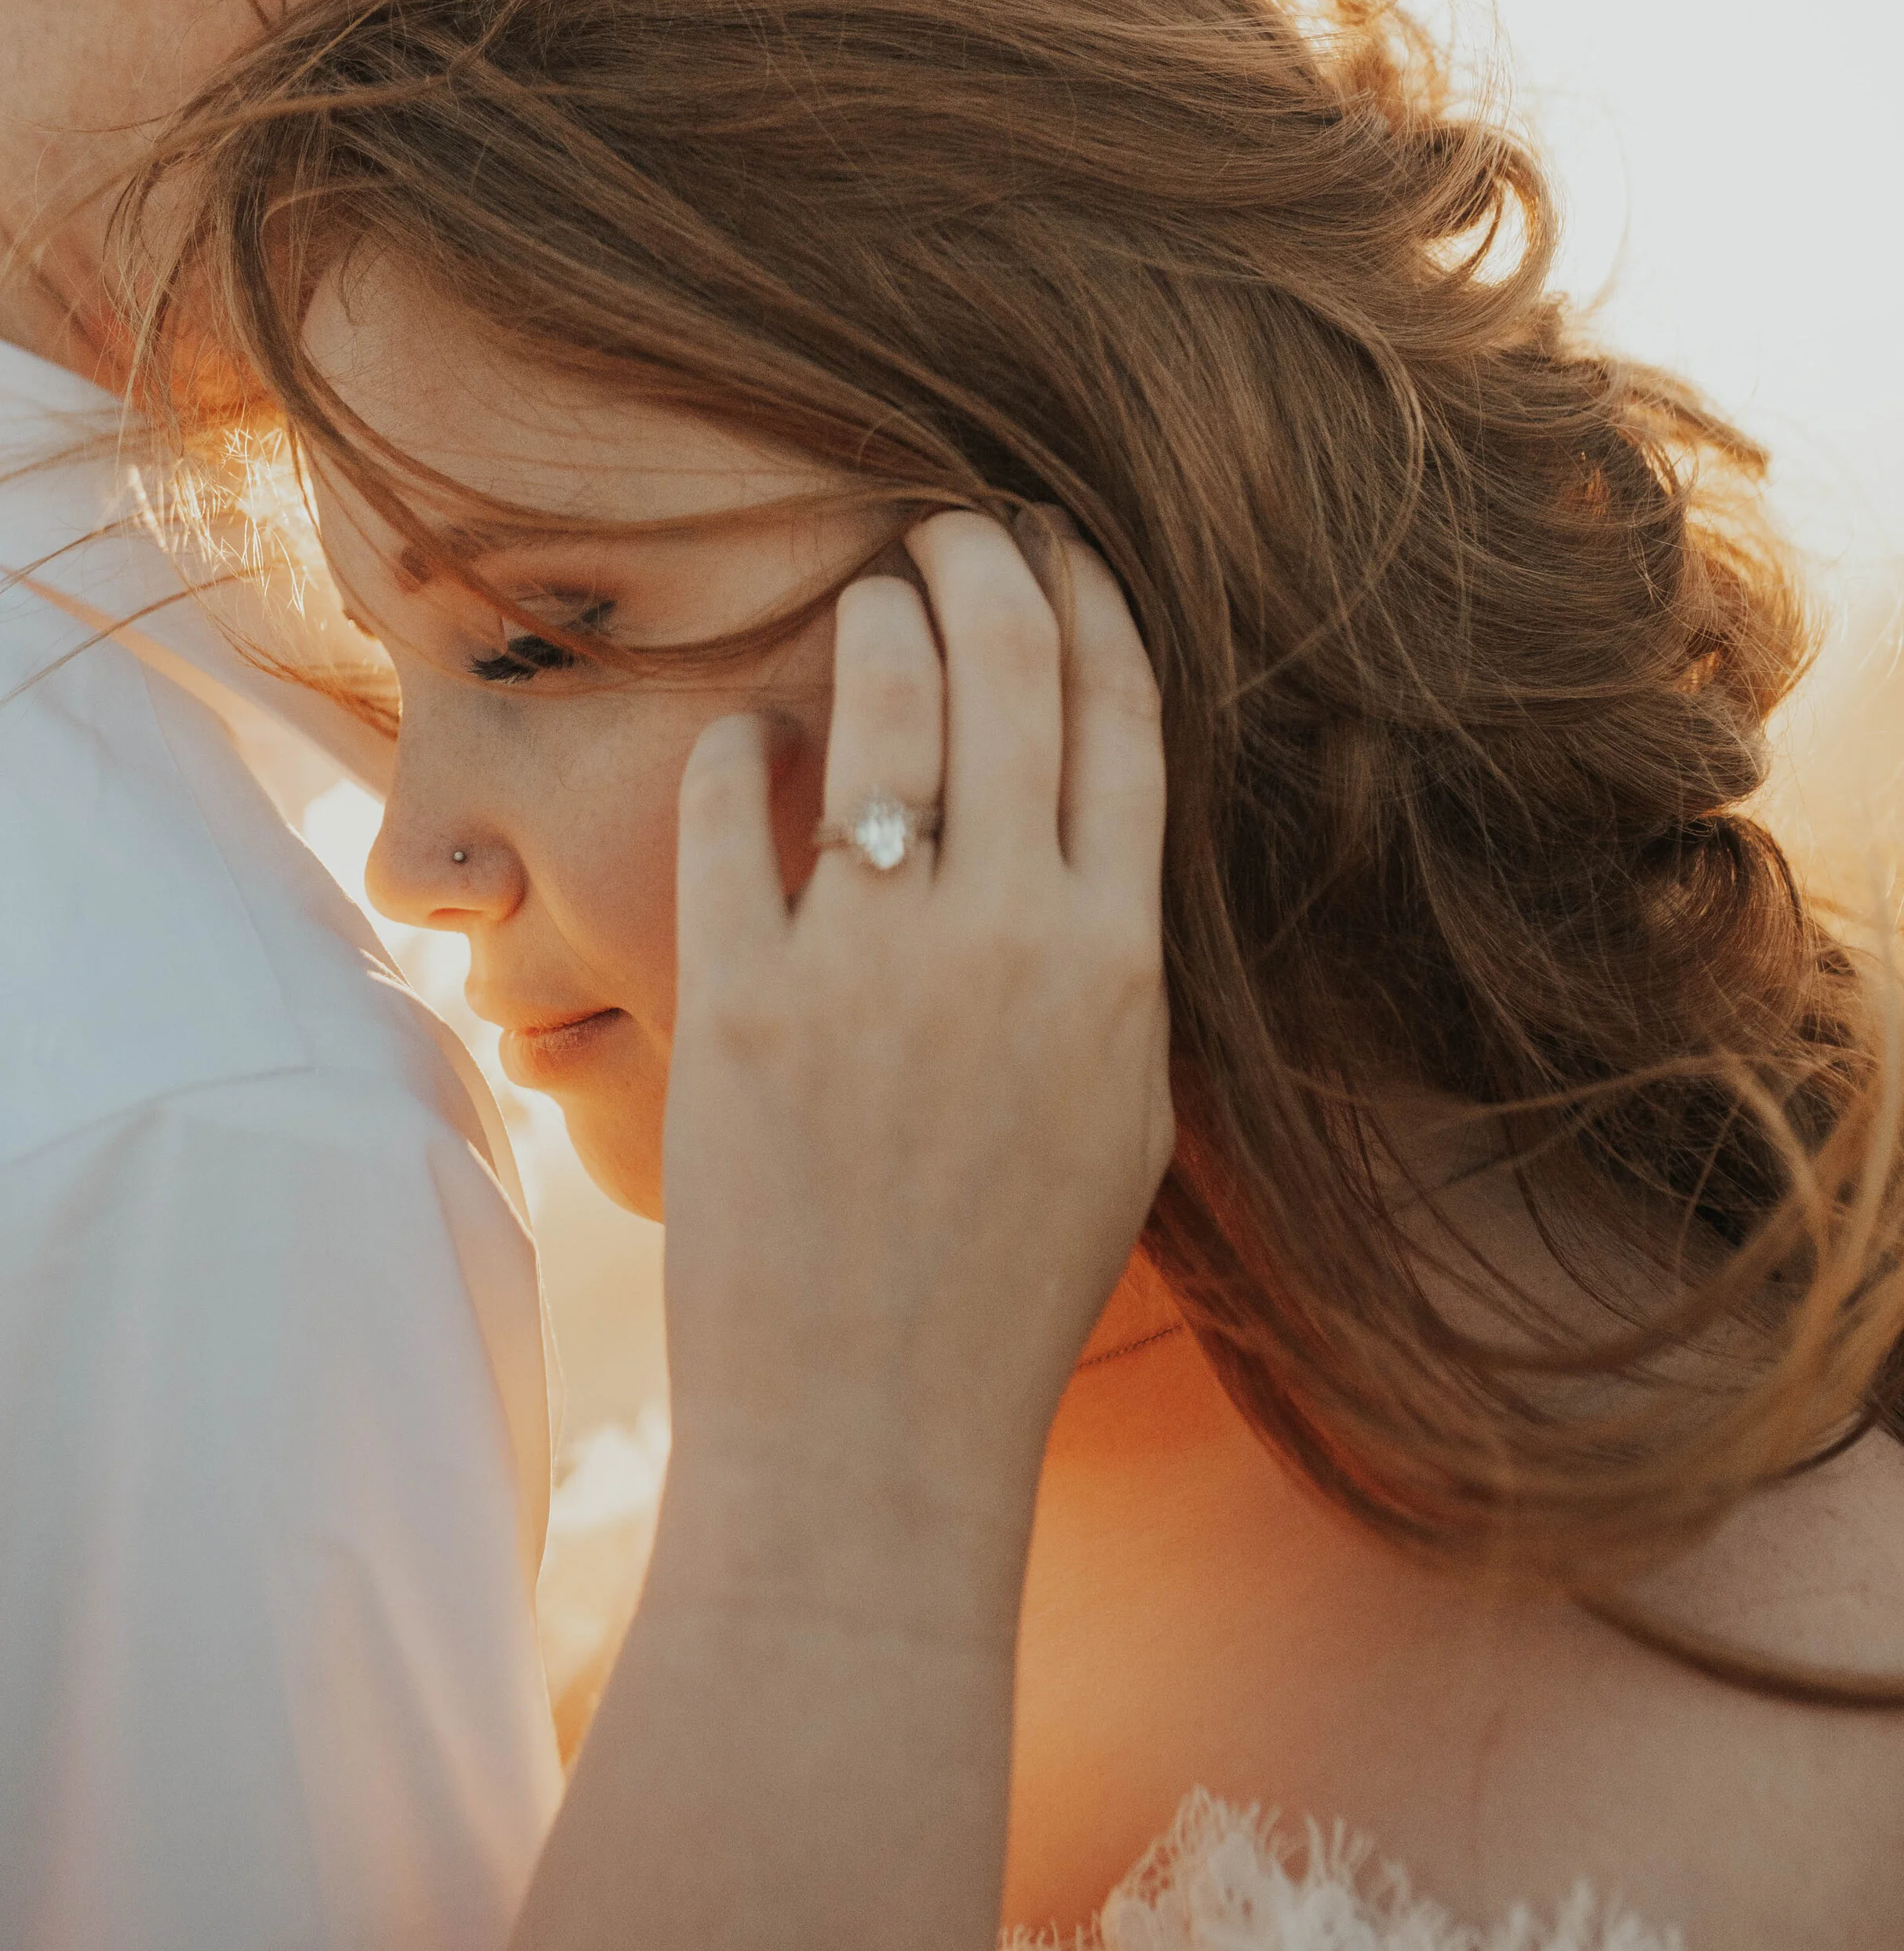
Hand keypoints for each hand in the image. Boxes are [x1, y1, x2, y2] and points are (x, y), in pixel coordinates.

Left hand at [659, 508, 1171, 1626]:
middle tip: (956, 522)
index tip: (1065, 542)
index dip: (1093, 603)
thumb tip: (1073, 836)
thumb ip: (1106, 966)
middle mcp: (1005, 936)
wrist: (875, 1429)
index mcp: (1116, 961)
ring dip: (876, 619)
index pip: (1121, 720)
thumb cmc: (1007, 1290)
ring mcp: (870, 962)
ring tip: (867, 589)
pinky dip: (736, 750)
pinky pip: (735, 812)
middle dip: (988, 562)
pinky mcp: (743, 1001)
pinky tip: (739, 732)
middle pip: (1011, 676)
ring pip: (880, 711)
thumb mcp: (1119, 1121)